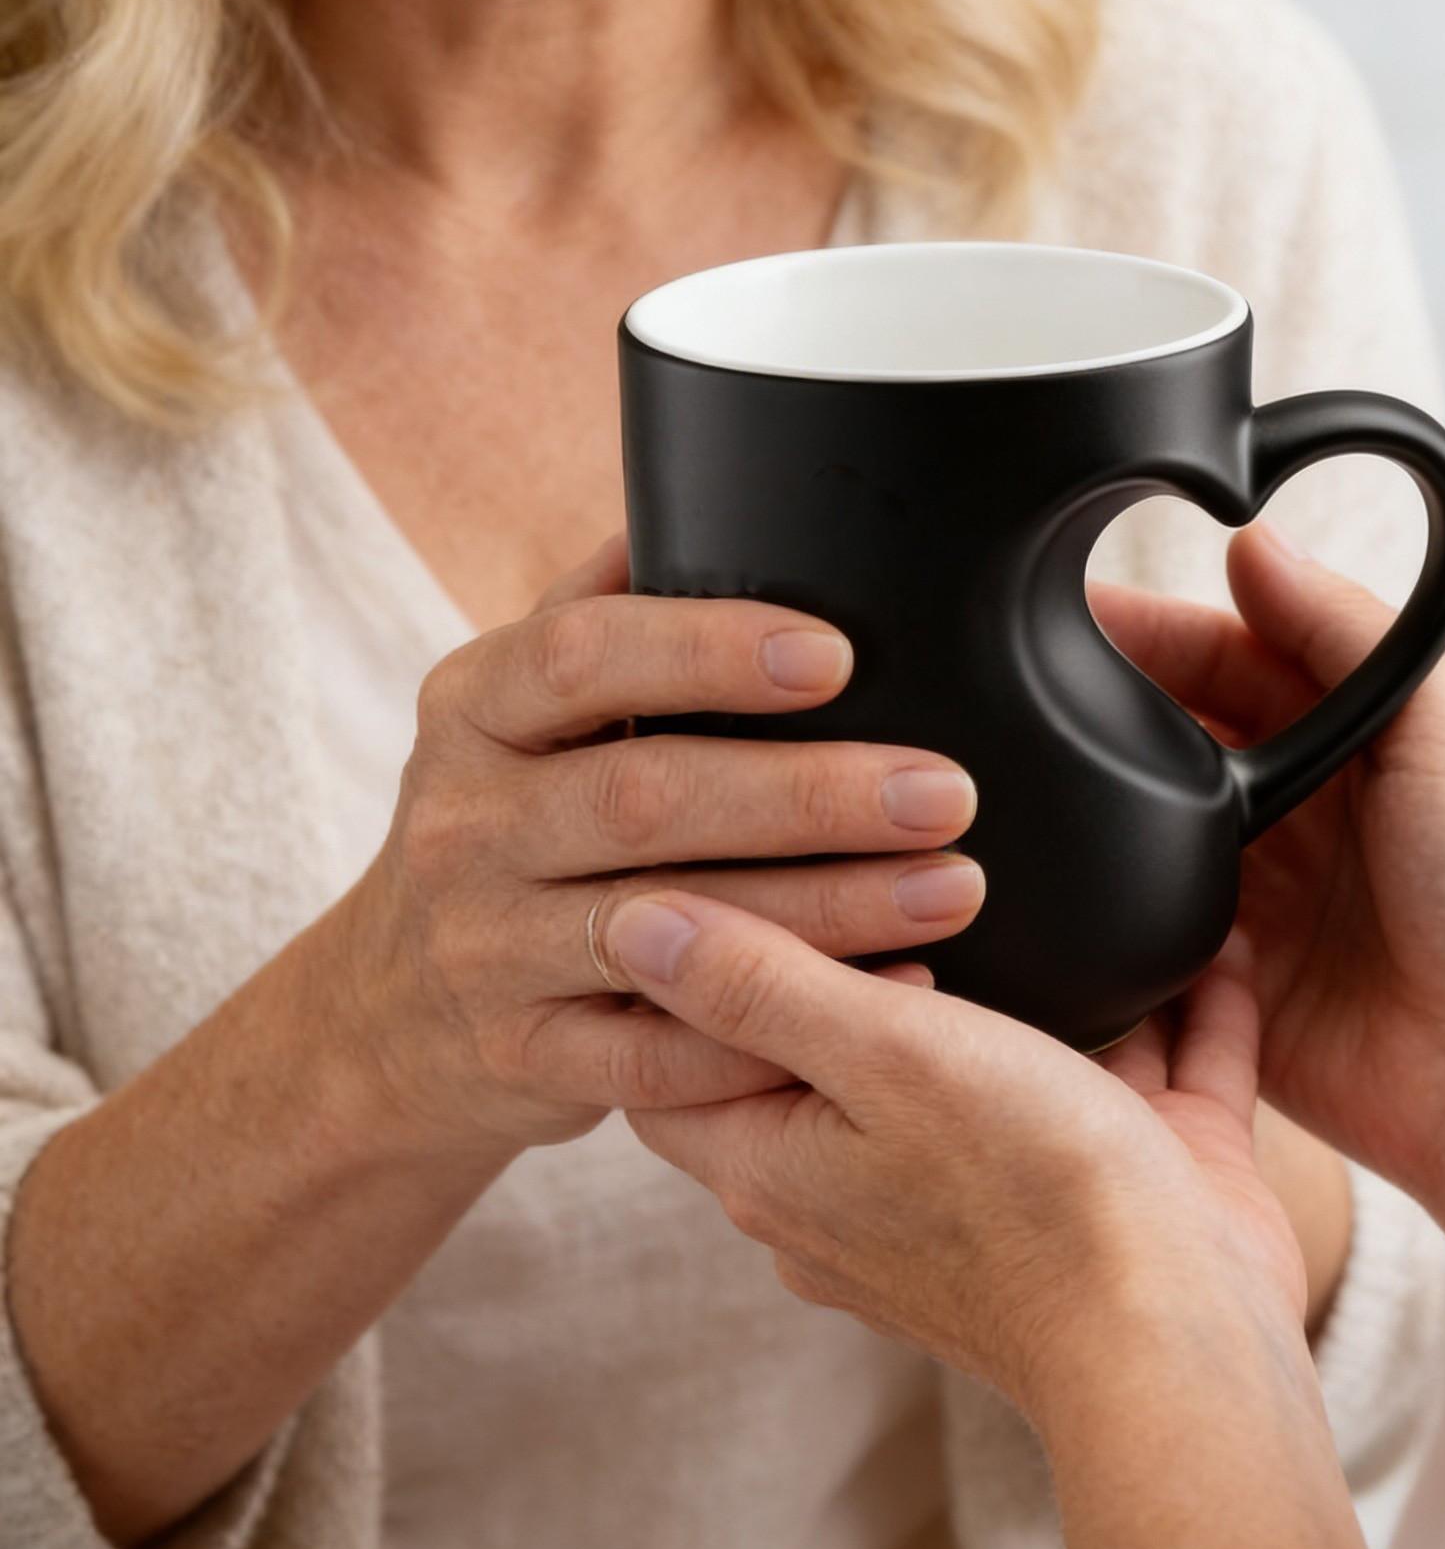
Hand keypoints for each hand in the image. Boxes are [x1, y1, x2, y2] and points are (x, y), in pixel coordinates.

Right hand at [317, 535, 987, 1157]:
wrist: (390, 1014)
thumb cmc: (506, 820)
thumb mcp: (516, 706)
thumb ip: (602, 611)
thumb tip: (707, 490)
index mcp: (475, 707)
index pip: (580, 658)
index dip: (708, 650)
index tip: (836, 653)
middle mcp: (465, 823)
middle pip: (644, 799)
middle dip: (809, 794)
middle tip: (945, 792)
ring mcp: (486, 951)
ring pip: (670, 930)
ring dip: (824, 912)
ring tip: (950, 888)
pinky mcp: (524, 1058)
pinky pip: (663, 1059)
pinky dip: (777, 1032)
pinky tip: (884, 997)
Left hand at [610, 890, 1306, 1413]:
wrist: (1184, 1345)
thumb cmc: (1025, 1199)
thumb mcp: (876, 1056)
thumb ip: (758, 986)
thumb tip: (631, 922)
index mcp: (782, 1171)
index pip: (676, 1067)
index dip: (686, 970)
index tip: (732, 871)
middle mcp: (866, 1195)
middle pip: (829, 1057)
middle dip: (857, 958)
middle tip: (883, 852)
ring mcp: (987, 1200)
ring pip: (987, 1067)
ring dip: (1015, 983)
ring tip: (1041, 884)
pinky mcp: (1101, 1192)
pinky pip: (1126, 1080)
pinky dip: (1159, 1020)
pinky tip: (1207, 946)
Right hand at [1092, 526, 1444, 1231]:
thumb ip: (1344, 630)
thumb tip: (1256, 542)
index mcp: (1358, 741)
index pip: (1234, 661)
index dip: (1159, 632)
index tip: (1077, 607)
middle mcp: (1304, 815)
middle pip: (1180, 739)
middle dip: (1112, 708)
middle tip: (1028, 683)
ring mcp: (1262, 902)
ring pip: (1149, 831)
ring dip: (1104, 804)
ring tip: (1033, 771)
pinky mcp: (1227, 988)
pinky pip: (1143, 932)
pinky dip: (1110, 902)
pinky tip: (1069, 873)